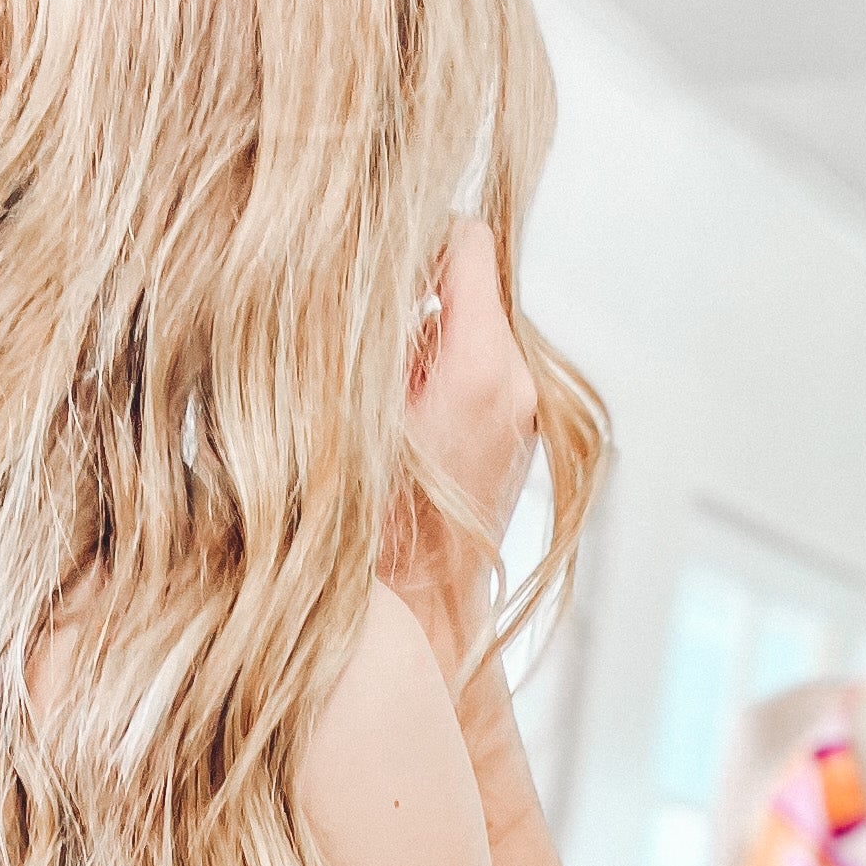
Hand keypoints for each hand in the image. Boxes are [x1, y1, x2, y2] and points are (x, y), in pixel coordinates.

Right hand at [388, 216, 538, 680]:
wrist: (422, 623)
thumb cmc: (372, 535)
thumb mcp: (347, 418)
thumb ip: (356, 336)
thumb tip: (339, 270)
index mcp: (483, 367)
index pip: (467, 241)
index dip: (411, 242)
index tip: (368, 271)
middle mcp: (519, 382)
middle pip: (471, 281)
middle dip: (414, 293)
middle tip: (363, 333)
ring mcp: (526, 411)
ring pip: (472, 325)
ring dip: (423, 336)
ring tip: (381, 390)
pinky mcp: (518, 435)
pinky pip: (478, 369)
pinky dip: (438, 373)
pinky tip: (402, 421)